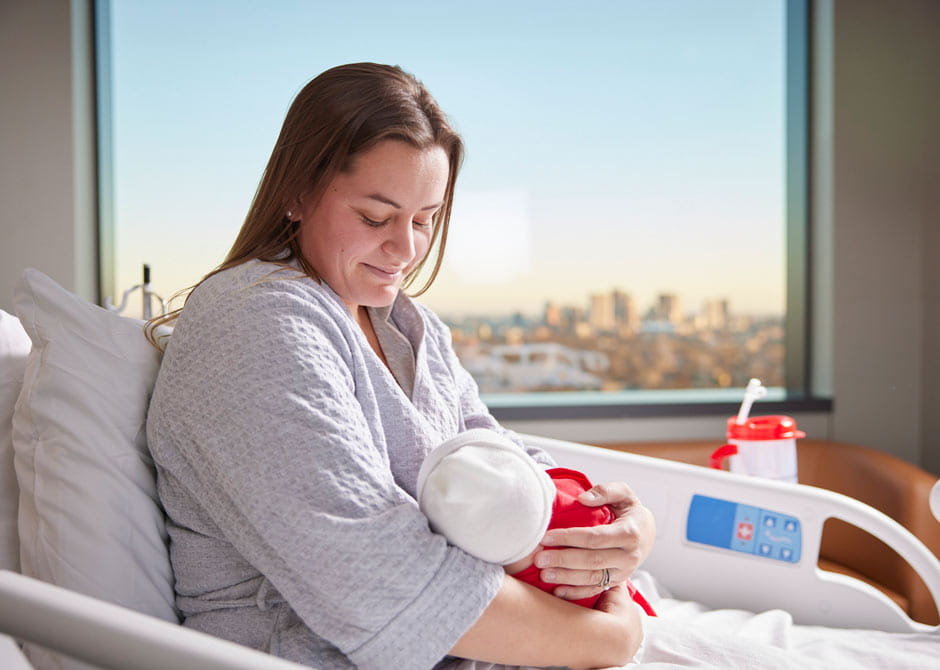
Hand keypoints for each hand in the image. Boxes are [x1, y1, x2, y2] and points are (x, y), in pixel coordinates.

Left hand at [533, 481, 654, 600]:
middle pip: (592, 560)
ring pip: (593, 578)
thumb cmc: (629, 510)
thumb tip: (583, 499)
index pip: (595, 537)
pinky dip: (576, 593)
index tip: (546, 537)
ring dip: (566, 578)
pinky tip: (558, 592)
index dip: (569, 537)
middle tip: (539, 559)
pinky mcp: (617, 582)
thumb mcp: (623, 494)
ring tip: (544, 575)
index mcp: (629, 533)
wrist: (647, 533)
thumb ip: (605, 491)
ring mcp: (623, 572)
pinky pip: (596, 590)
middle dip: (563, 560)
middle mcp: (628, 556)